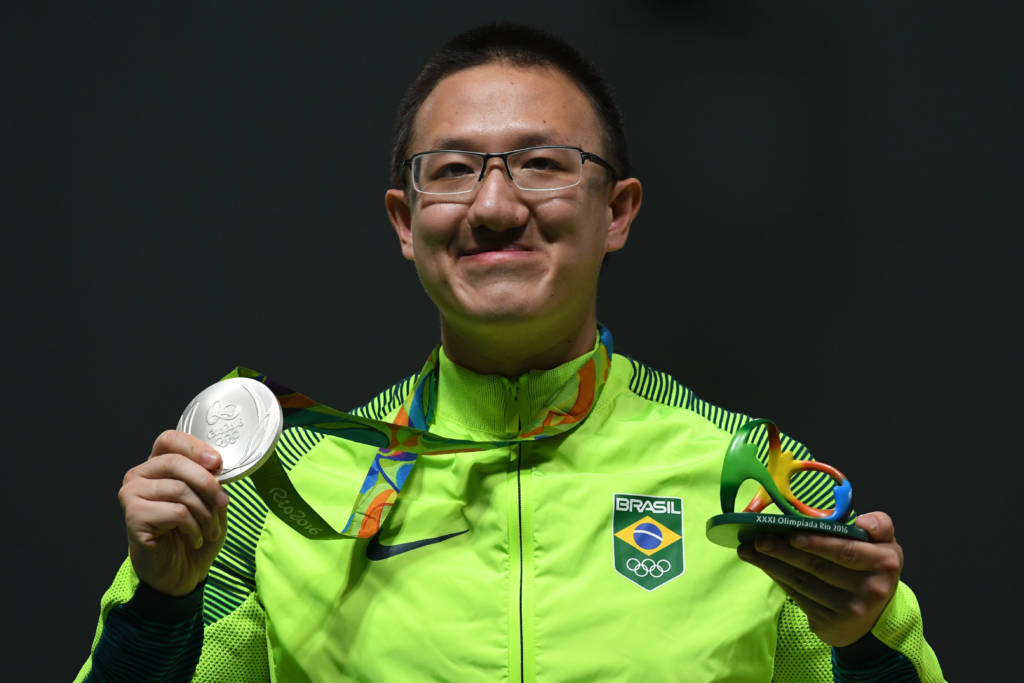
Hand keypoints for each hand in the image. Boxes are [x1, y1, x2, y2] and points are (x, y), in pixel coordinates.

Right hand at [118, 430, 228, 596]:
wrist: (182, 572)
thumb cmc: (195, 533)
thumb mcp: (211, 501)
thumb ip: (210, 479)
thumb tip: (216, 464)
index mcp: (158, 465)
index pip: (170, 440)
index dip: (195, 447)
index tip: (218, 463)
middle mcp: (139, 476)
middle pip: (176, 462)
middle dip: (208, 483)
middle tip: (224, 503)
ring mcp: (131, 495)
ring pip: (179, 489)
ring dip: (205, 512)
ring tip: (210, 529)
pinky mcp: (133, 517)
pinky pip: (175, 512)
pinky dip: (194, 527)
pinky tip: (195, 538)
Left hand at [737, 511, 902, 646]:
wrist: (875, 616)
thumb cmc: (872, 567)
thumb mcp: (885, 544)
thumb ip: (879, 525)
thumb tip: (863, 523)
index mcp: (885, 562)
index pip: (846, 551)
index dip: (818, 544)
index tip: (792, 535)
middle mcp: (870, 589)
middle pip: (818, 567)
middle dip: (784, 551)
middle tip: (759, 539)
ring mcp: (849, 609)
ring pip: (803, 582)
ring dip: (771, 564)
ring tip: (748, 550)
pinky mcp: (829, 622)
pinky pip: (798, 595)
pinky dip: (777, 578)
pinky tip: (762, 565)